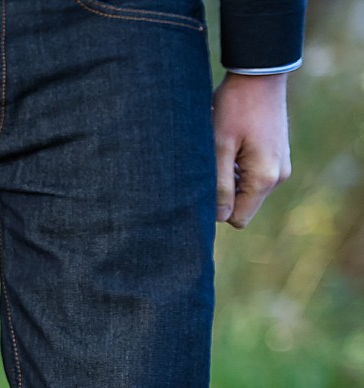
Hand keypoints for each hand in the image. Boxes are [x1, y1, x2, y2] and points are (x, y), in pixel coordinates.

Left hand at [213, 72, 290, 228]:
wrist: (258, 75)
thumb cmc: (235, 108)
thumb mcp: (219, 148)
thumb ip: (219, 185)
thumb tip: (220, 217)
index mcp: (264, 178)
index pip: (238, 218)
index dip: (217, 210)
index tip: (203, 188)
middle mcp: (278, 177)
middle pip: (242, 206)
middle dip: (223, 194)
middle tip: (209, 166)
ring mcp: (279, 166)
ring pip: (246, 191)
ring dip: (229, 179)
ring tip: (221, 152)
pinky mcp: (276, 156)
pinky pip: (252, 176)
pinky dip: (238, 169)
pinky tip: (230, 147)